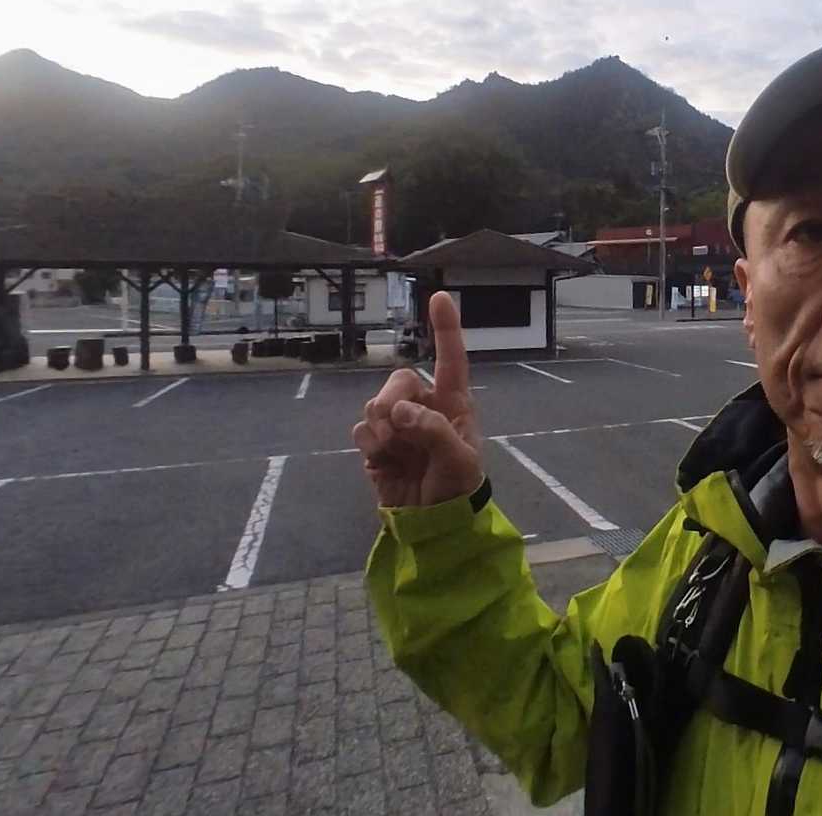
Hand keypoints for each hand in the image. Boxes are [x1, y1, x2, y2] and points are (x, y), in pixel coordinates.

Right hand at [353, 291, 484, 508]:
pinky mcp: (376, 445)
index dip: (446, 328)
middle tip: (396, 429)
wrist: (433, 525)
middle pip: (398, 380)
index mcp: (453, 403)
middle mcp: (424, 407)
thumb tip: (400, 412)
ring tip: (394, 453)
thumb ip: (433, 431)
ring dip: (380, 428)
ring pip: (374, 405)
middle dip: (391, 400)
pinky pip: (362, 429)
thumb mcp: (459, 462)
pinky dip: (369, 445)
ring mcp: (398, 426)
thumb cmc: (458, 489)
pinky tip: (384, 463)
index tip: (440, 296)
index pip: (451, 360)